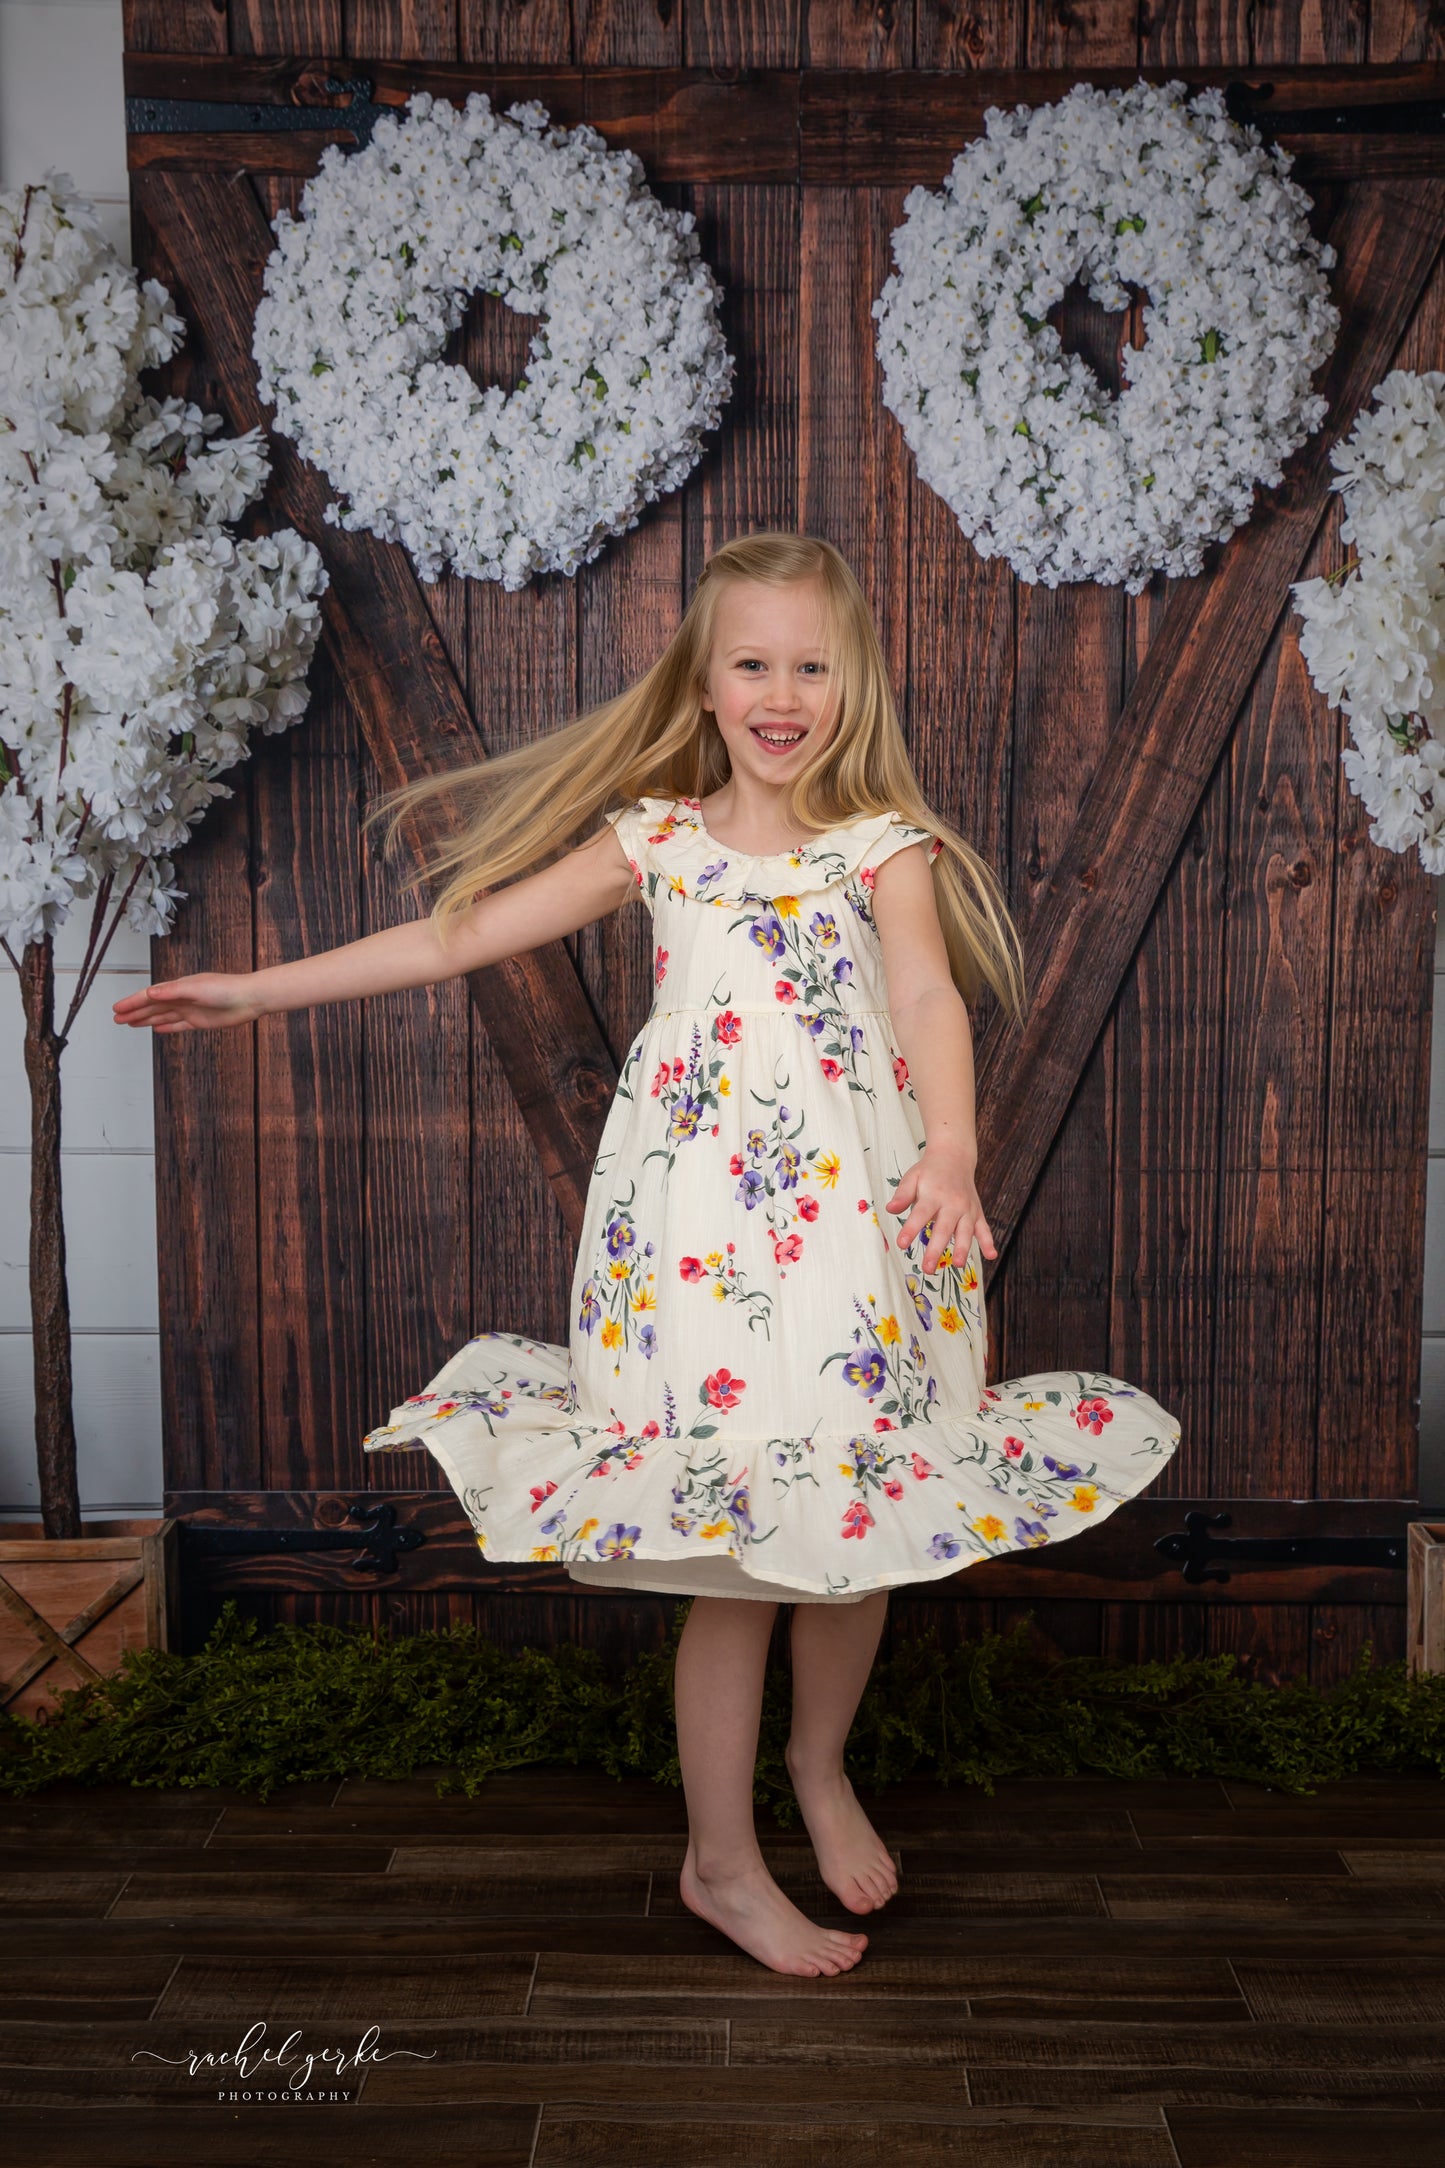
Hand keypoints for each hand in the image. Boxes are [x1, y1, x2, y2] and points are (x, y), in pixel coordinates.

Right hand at [112, 973, 264, 1032]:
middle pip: (152, 1006)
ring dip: (145, 1019)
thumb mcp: (195, 988)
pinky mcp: (199, 1021)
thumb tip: (150, 992)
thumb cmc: (226, 988)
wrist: (249, 999)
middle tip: (117, 1019)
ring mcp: (190, 1010)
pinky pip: (178, 1025)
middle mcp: (181, 998)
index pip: (149, 996)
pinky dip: (166, 1027)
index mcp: (178, 988)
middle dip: (134, 1012)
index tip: (117, 1009)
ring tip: (130, 1024)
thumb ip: (172, 991)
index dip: (132, 1002)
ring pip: (162, 1016)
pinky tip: (157, 1029)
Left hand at [886, 1144, 997, 1274]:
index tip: (901, 1244)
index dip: (911, 1229)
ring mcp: (967, 1209)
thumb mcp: (912, 1178)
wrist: (954, 1156)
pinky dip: (988, 1242)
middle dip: (936, 1249)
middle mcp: (952, 1203)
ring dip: (962, 1248)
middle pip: (943, 1228)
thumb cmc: (929, 1171)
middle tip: (928, 1268)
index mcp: (933, 1195)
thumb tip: (890, 1209)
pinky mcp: (977, 1213)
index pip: (920, 1214)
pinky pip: (984, 1229)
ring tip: (957, 1264)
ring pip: (965, 1231)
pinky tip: (991, 1255)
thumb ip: (902, 1195)